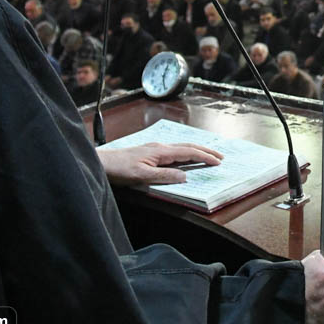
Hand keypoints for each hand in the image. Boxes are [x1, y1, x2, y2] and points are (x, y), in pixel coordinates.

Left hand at [99, 142, 223, 186]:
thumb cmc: (119, 169)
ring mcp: (155, 148)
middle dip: (206, 151)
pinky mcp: (150, 152)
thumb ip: (164, 176)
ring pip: (182, 147)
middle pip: (188, 146)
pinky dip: (186, 152)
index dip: (204, 157)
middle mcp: (160, 147)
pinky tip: (185, 156)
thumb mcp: (142, 176)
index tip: (218, 162)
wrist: (102, 163)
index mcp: (161, 151)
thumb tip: (185, 176)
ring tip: (208, 155)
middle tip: (220, 156)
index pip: (188, 152)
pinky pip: (174, 150)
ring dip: (197, 150)